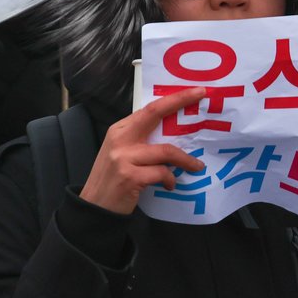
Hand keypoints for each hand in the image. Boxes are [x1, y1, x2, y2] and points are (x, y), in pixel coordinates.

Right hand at [79, 88, 208, 214]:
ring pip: (165, 151)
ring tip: (196, 166)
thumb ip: (139, 142)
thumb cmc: (112, 179)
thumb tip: (172, 137)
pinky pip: (162, 173)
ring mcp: (123, 158)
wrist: (95, 206)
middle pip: (154, 114)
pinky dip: (170, 180)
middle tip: (202, 96)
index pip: (149, 109)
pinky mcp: (130, 177)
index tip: (196, 91)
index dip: (174, 98)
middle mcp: (119, 140)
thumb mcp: (121, 154)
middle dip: (180, 102)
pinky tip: (168, 186)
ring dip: (185, 160)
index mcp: (119, 130)